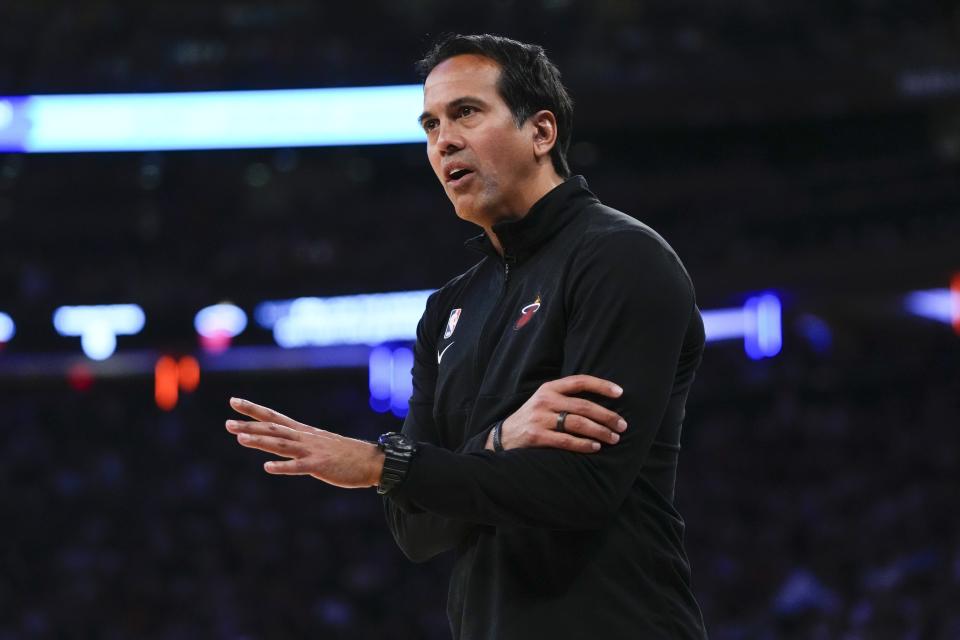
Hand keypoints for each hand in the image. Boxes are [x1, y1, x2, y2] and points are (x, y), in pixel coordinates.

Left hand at [225, 397, 384, 488]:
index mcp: (303, 432)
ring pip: (281, 444)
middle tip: (227, 422)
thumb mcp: (319, 443)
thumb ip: (299, 443)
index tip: (233, 401)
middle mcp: (304, 437)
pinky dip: (282, 467)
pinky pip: (298, 467)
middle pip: (272, 428)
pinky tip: (267, 468)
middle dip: (249, 425)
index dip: (253, 409)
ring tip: (240, 438)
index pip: (273, 417)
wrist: (371, 461)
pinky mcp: (319, 466)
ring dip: (260, 441)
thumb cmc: (345, 454)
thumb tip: (280, 443)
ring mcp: (312, 451)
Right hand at [489, 375, 626, 453]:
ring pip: (577, 423)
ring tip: (613, 438)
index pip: (579, 381)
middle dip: (607, 416)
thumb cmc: (533, 419)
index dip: (601, 385)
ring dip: (599, 432)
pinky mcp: (536, 436)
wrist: (504, 437)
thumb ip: (566, 399)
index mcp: (549, 388)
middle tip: (622, 425)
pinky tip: (595, 447)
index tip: (620, 392)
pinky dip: (584, 444)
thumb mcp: (545, 402)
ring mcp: (540, 418)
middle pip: (583, 406)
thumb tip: (603, 403)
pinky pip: (566, 440)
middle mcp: (544, 400)